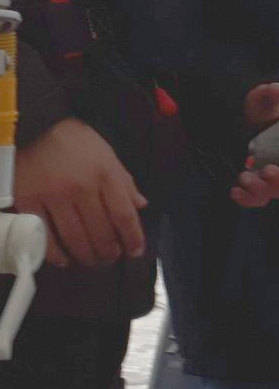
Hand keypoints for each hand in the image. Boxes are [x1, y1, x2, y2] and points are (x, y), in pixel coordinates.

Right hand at [13, 118, 146, 267]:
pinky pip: (44, 236)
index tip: (135, 251)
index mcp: (105, 175)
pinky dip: (56, 254)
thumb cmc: (75, 142)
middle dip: (110, 251)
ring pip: (75, 238)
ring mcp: (53, 196)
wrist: (33, 127)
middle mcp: (81, 188)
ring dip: (87, 256)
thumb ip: (124, 182)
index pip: (124, 215)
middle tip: (110, 258)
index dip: (132, 238)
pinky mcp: (27, 202)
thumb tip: (140, 206)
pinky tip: (65, 260)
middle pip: (101, 232)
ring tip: (92, 261)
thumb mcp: (107, 156)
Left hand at [231, 82, 278, 207]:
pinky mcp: (260, 186)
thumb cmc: (263, 112)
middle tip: (267, 170)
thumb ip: (271, 95)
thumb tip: (276, 89)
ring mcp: (276, 178)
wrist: (245, 123)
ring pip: (276, 192)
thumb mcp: (265, 99)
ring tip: (244, 177)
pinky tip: (235, 191)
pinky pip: (258, 199)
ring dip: (261, 189)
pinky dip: (247, 200)